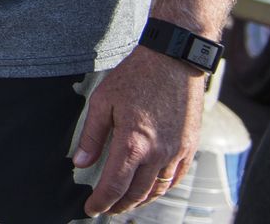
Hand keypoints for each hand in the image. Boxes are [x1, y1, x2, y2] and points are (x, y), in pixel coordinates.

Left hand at [74, 46, 203, 216]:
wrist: (173, 60)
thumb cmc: (137, 76)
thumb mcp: (102, 101)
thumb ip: (92, 136)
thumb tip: (80, 162)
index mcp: (133, 144)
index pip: (114, 185)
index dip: (101, 202)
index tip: (91, 209)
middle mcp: (158, 154)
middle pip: (136, 193)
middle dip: (119, 205)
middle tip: (106, 208)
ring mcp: (177, 152)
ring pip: (157, 190)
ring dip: (140, 201)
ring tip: (125, 202)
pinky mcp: (189, 146)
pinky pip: (176, 178)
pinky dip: (162, 189)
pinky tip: (152, 190)